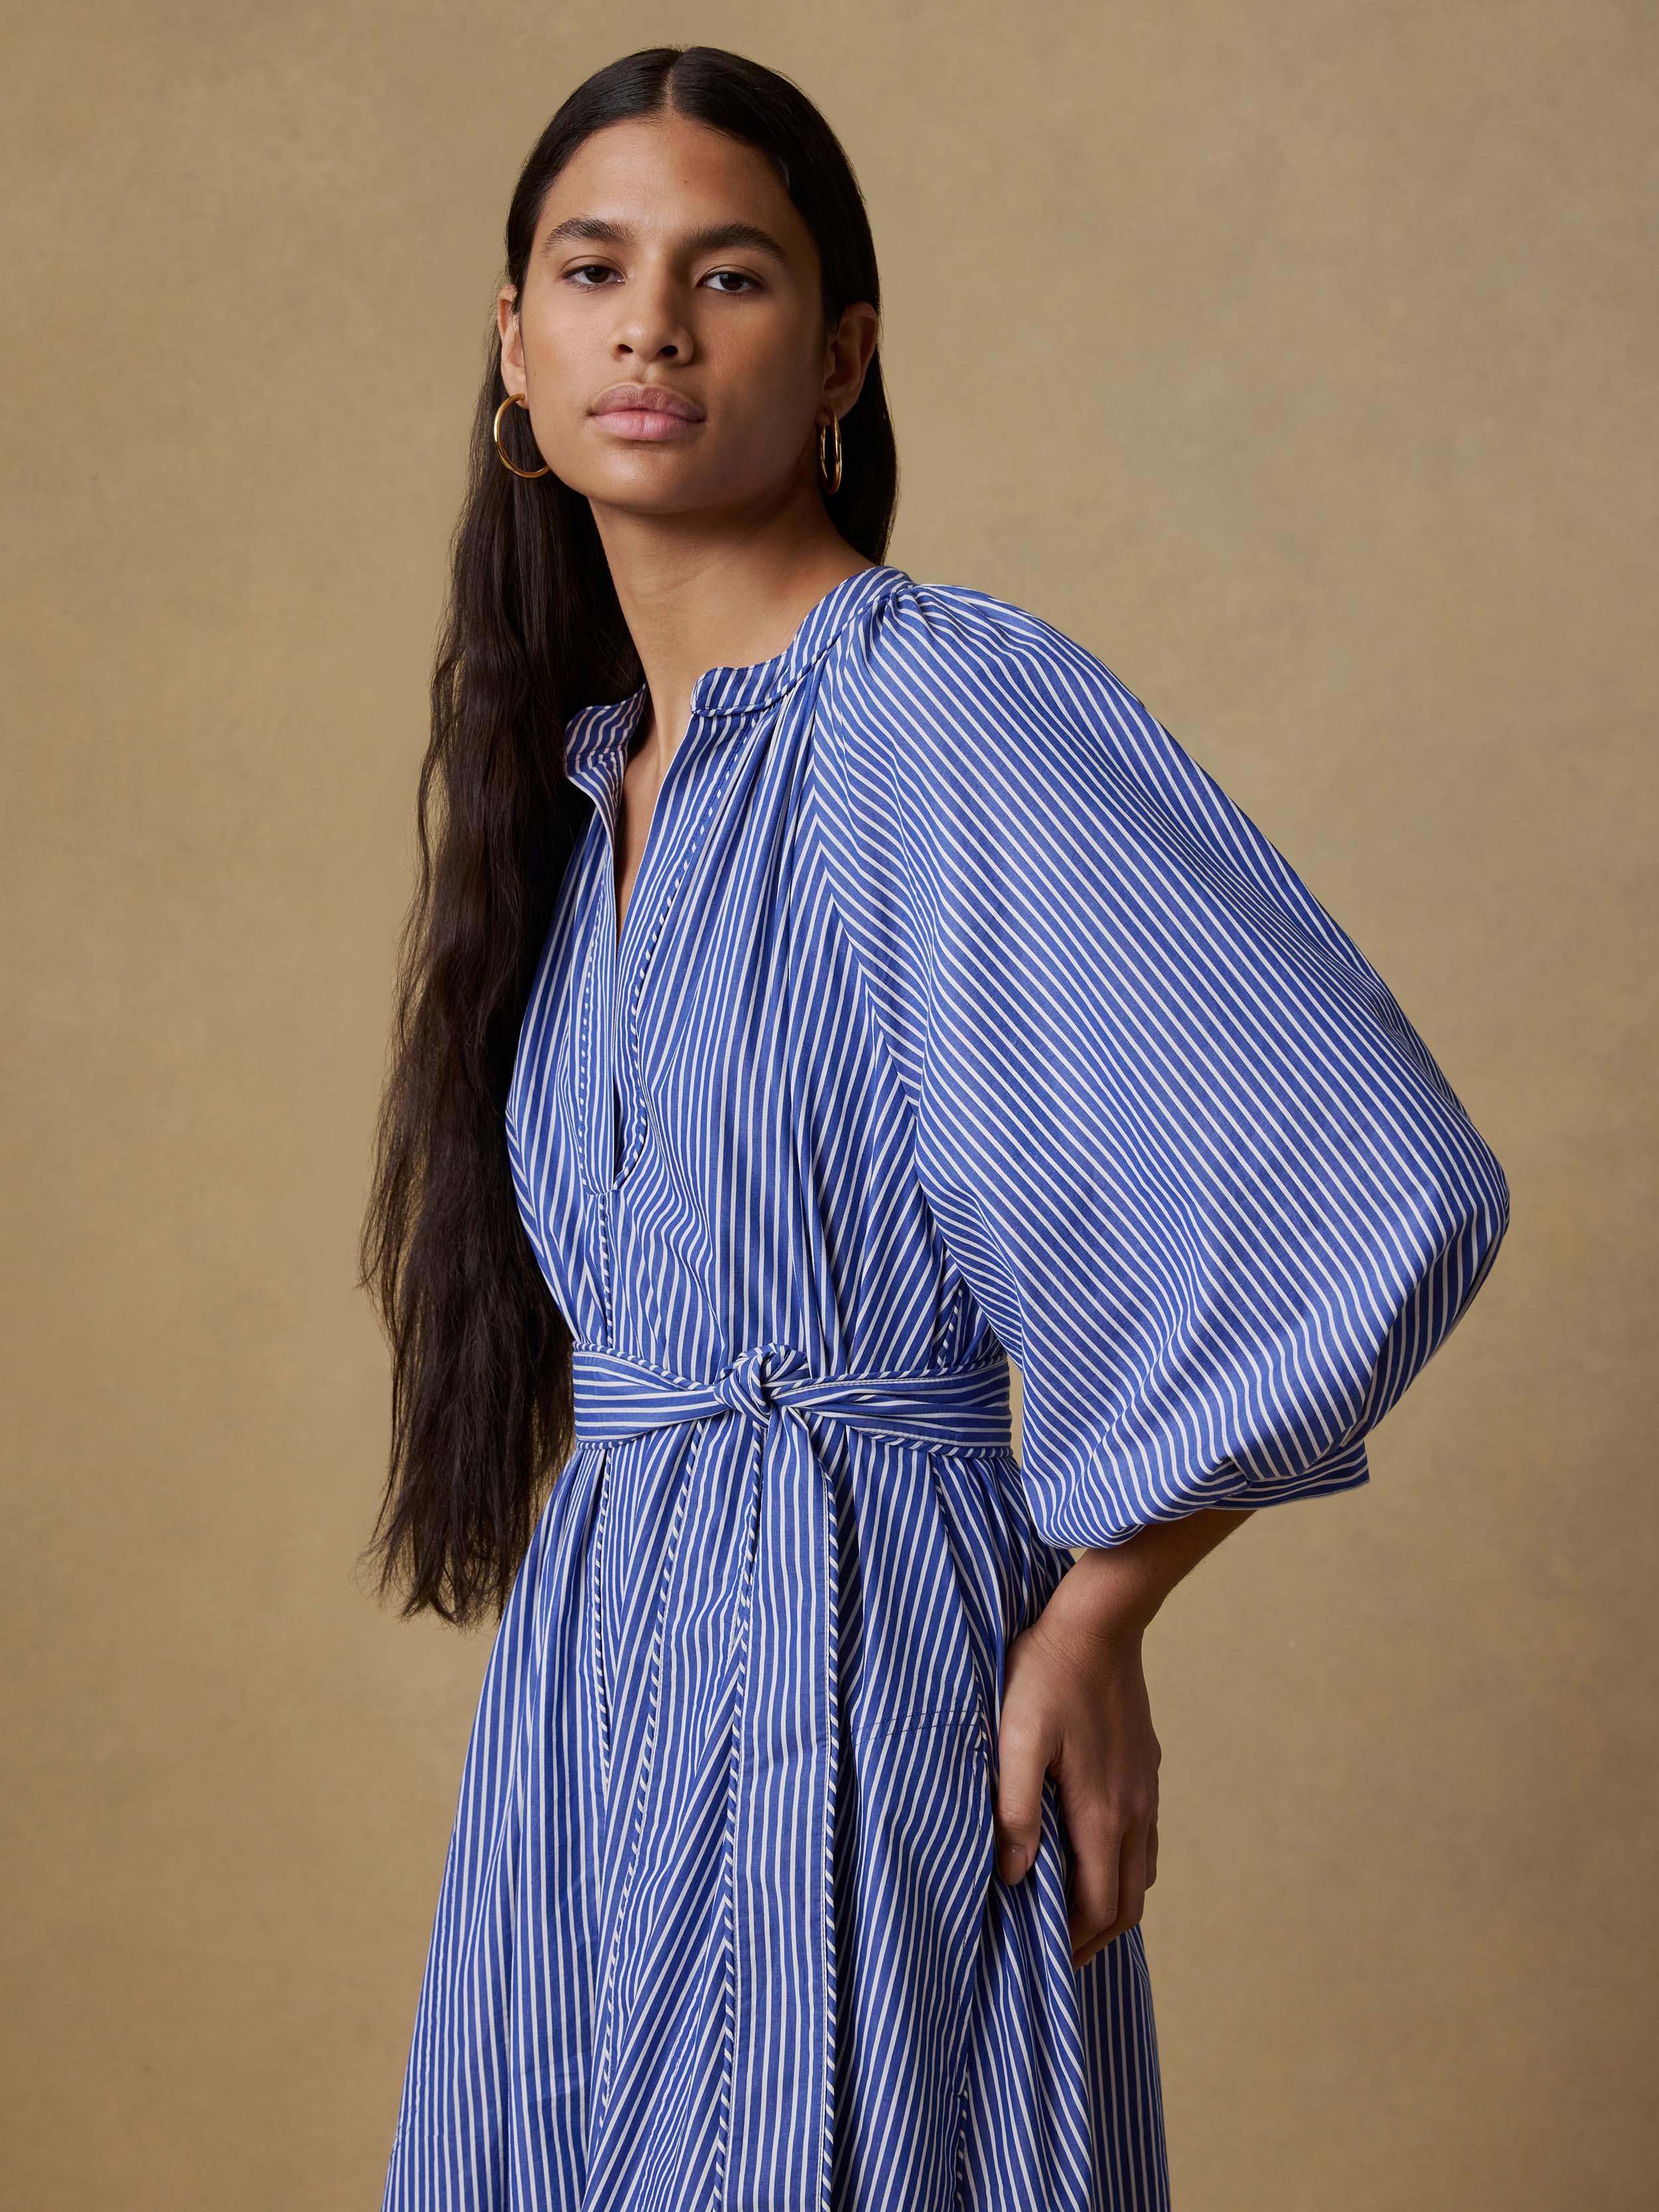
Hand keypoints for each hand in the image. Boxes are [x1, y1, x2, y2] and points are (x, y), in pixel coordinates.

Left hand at [993, 1571, 1160, 1969]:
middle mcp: (1135, 1812)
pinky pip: (1143, 1838)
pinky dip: (1121, 1865)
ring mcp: (1146, 1789)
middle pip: (1128, 1902)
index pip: (1101, 1908)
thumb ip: (1016, 1810)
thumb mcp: (1017, 1740)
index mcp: (1103, 1814)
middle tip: (1059, 1952)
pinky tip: (1092, 1851)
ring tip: (1072, 1910)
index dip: (1077, 1944)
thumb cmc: (1047, 1677)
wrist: (1099, 1623)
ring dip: (1111, 1901)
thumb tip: (1015, 1875)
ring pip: (1141, 1871)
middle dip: (1096, 1935)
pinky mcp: (1146, 1767)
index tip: (1046, 1961)